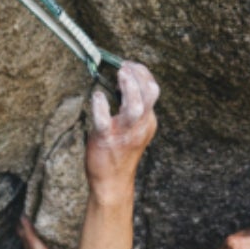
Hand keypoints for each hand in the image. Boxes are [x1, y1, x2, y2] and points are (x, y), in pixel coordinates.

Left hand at [85, 62, 159, 193]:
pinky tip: (97, 96)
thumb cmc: (118, 153)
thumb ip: (130, 109)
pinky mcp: (106, 140)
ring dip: (129, 88)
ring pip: (135, 107)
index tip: (128, 65)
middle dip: (139, 75)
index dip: (142, 74)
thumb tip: (123, 83)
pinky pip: (104, 121)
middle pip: (150, 94)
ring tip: (121, 74)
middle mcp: (140, 125)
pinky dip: (101, 106)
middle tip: (125, 66)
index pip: (152, 90)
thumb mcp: (132, 129)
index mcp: (147, 121)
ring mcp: (125, 133)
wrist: (112, 183)